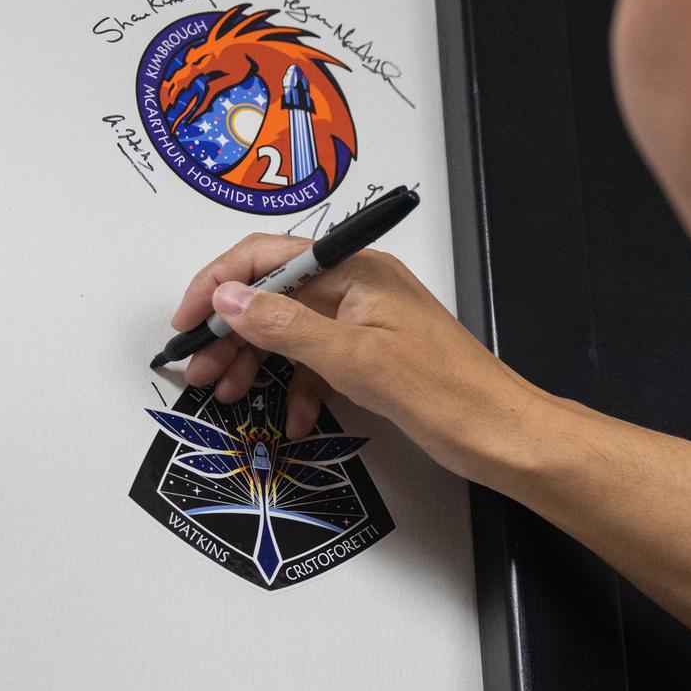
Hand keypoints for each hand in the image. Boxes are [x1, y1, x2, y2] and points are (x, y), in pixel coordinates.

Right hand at [167, 233, 546, 484]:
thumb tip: (230, 297)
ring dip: (255, 361)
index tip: (186, 322)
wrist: (504, 435)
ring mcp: (364, 320)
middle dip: (230, 330)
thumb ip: (287, 326)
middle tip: (198, 370)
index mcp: (357, 269)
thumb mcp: (355, 360)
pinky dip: (297, 386)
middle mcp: (358, 285)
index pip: (268, 255)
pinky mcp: (372, 354)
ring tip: (227, 393)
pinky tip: (291, 418)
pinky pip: (317, 360)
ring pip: (290, 330)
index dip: (218, 284)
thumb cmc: (449, 393)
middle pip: (273, 294)